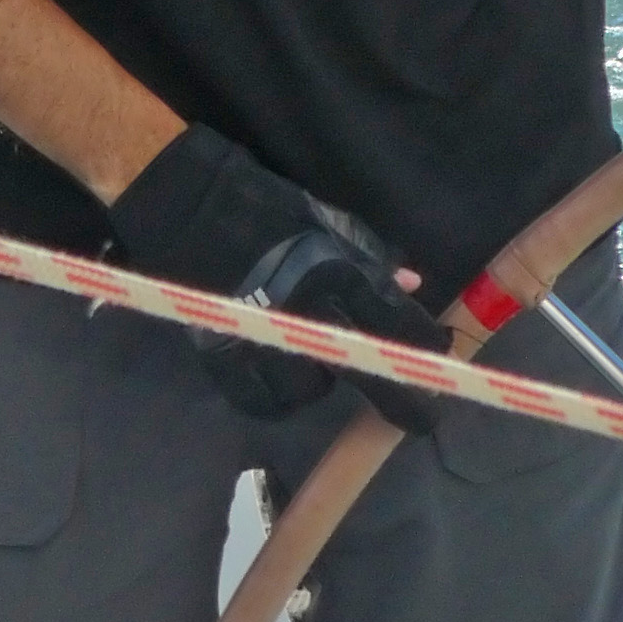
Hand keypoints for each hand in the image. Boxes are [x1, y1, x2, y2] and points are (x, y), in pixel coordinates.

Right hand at [107, 123, 447, 433]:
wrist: (184, 203)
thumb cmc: (259, 204)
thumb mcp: (322, 217)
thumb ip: (367, 254)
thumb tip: (411, 283)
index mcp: (333, 271)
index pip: (395, 322)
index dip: (423, 348)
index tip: (439, 364)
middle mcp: (304, 309)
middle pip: (363, 368)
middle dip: (399, 398)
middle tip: (421, 418)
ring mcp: (262, 336)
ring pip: (310, 389)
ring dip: (319, 380)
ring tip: (312, 360)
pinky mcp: (223, 352)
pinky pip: (261, 397)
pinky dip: (275, 394)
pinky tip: (278, 377)